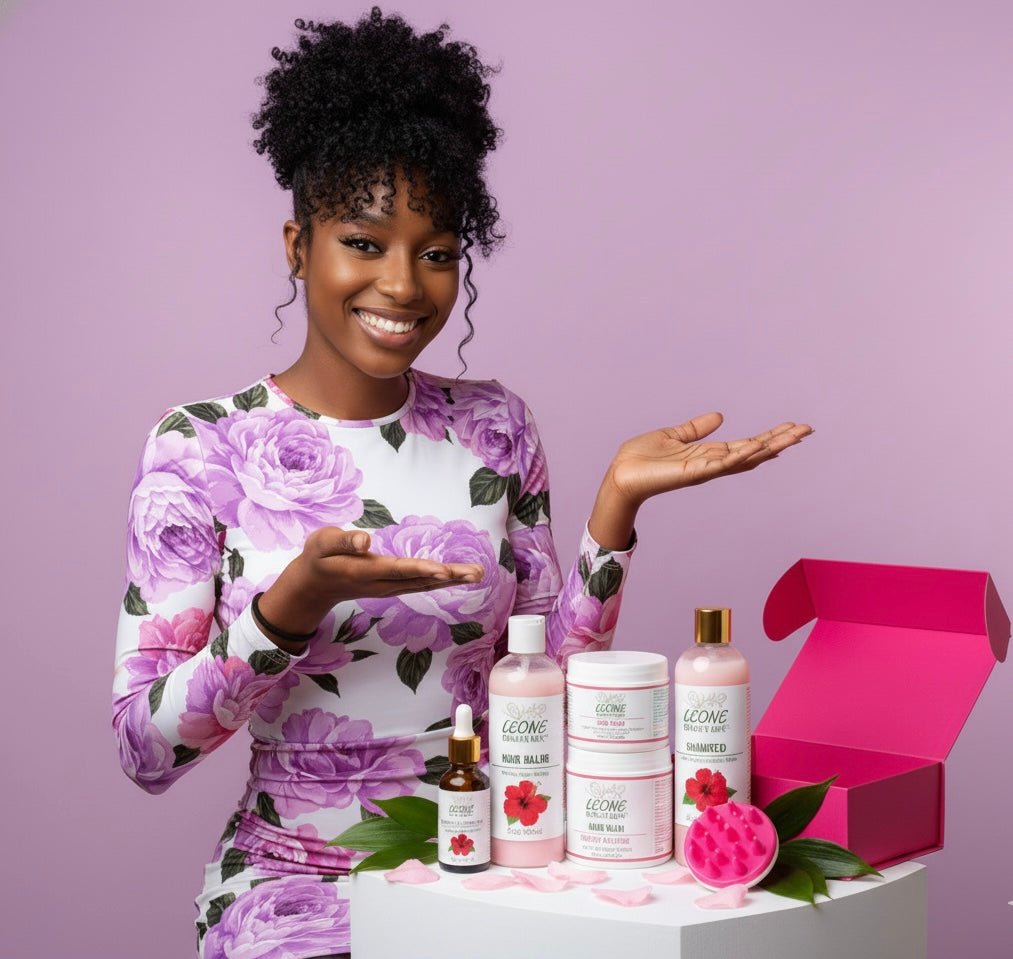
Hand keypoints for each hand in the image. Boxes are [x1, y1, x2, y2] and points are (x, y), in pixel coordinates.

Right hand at [256, 528, 483, 647]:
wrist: (314, 586)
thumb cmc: (318, 558)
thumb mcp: (321, 543)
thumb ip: (342, 541)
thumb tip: (364, 539)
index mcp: (365, 570)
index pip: (398, 569)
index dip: (422, 569)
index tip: (444, 570)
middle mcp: (382, 583)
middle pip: (419, 580)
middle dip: (449, 577)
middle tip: (477, 573)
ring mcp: (388, 587)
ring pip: (424, 584)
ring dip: (451, 580)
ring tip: (477, 574)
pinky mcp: (391, 586)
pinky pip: (420, 584)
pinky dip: (440, 580)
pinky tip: (458, 576)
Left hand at [589, 413, 811, 549]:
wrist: (621, 474)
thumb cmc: (642, 458)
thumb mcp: (673, 435)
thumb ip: (696, 428)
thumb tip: (720, 416)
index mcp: (709, 454)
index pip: (746, 444)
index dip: (770, 436)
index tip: (793, 427)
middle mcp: (712, 464)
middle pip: (754, 452)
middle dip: (780, 441)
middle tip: (807, 430)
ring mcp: (704, 470)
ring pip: (744, 458)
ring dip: (769, 447)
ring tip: (793, 436)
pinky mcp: (692, 473)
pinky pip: (720, 464)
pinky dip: (738, 456)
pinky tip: (756, 447)